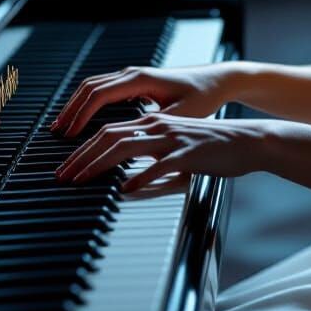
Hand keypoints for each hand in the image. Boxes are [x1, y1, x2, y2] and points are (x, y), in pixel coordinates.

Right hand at [50, 62, 234, 137]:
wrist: (216, 81)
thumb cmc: (202, 97)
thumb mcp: (181, 115)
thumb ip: (155, 126)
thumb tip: (133, 140)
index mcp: (140, 79)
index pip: (99, 95)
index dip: (80, 116)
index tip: (69, 135)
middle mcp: (133, 74)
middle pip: (90, 88)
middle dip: (71, 110)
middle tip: (56, 134)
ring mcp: (133, 76)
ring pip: (94, 86)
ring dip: (76, 105)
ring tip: (62, 127)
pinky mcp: (136, 82)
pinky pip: (103, 89)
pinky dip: (88, 102)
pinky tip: (82, 119)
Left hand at [54, 112, 272, 189]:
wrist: (247, 141)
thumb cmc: (212, 145)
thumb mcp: (176, 144)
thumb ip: (151, 154)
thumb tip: (126, 173)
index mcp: (154, 122)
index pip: (108, 131)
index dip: (83, 149)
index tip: (66, 168)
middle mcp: (159, 126)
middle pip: (109, 136)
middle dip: (80, 157)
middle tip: (62, 177)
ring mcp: (173, 139)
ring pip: (126, 146)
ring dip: (99, 165)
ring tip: (81, 181)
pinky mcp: (188, 154)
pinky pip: (159, 166)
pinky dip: (139, 177)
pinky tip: (125, 189)